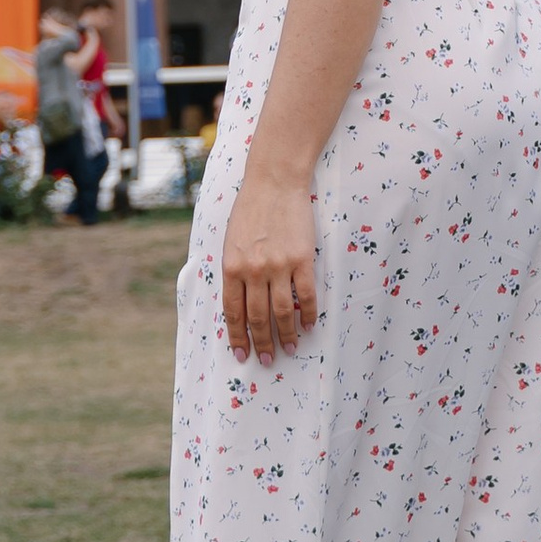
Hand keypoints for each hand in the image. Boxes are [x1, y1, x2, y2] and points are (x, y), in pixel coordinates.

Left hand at [221, 164, 317, 363]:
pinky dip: (308, 314)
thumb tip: (239, 303)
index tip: (242, 355)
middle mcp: (254, 270)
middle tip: (267, 360)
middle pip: (258, 318)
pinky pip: (306, 296)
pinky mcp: (302, 259)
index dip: (238, 337)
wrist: (274, 181)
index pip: (233, 312)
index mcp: (232, 267)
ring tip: (290, 349)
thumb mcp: (231, 240)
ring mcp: (279, 266)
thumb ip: (234, 271)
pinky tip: (309, 325)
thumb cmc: (250, 209)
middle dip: (262, 343)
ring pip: (283, 313)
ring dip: (287, 336)